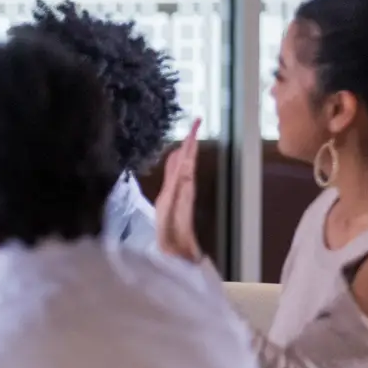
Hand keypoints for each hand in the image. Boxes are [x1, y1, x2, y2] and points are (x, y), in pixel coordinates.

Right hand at [155, 118, 202, 262]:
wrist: (174, 245)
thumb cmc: (171, 227)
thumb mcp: (173, 202)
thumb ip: (178, 181)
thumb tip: (186, 160)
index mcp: (184, 182)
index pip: (189, 156)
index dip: (191, 140)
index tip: (196, 124)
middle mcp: (184, 182)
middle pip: (189, 157)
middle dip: (191, 140)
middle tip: (196, 122)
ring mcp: (180, 188)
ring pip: (184, 163)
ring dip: (186, 148)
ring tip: (187, 134)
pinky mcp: (173, 194)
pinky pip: (176, 172)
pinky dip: (176, 161)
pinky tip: (175, 157)